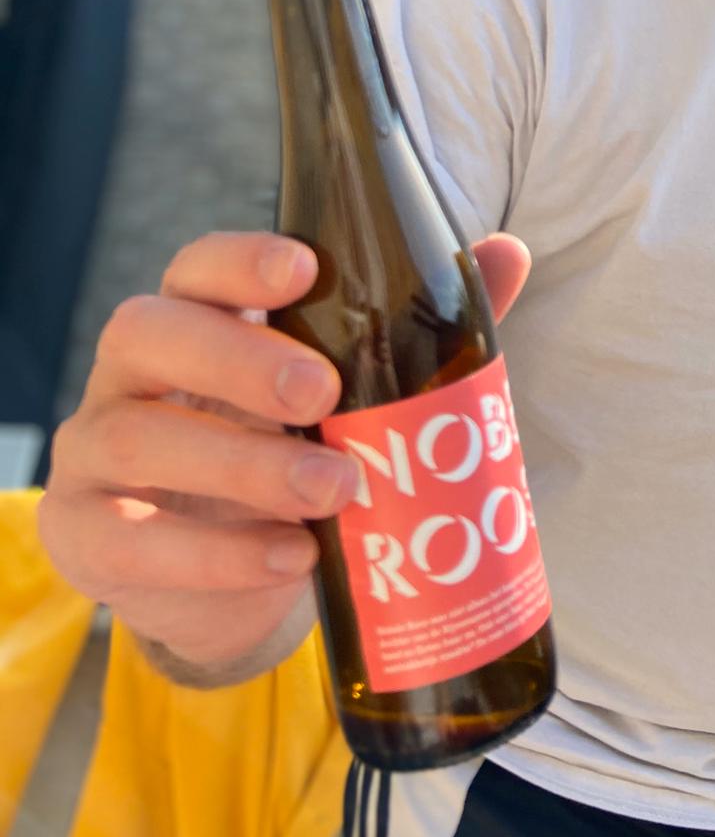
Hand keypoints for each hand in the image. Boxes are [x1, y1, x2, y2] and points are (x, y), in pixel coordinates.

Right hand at [39, 230, 531, 673]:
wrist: (237, 583)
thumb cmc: (294, 456)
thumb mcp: (354, 394)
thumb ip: (417, 324)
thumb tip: (508, 253)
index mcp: (194, 321)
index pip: (195, 267)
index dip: (239, 261)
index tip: (303, 269)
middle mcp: (130, 374)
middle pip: (147, 330)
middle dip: (236, 358)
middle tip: (321, 393)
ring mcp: (94, 454)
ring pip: (140, 436)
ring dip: (243, 465)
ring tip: (334, 492)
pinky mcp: (85, 538)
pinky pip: (132, 538)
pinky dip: (217, 555)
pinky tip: (290, 558)